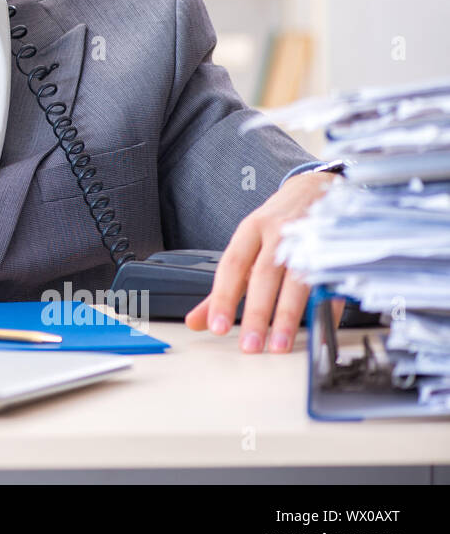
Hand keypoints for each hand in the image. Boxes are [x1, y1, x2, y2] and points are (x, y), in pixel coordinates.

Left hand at [185, 170, 342, 352]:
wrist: (317, 188)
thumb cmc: (276, 224)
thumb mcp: (246, 245)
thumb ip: (225, 286)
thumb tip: (197, 321)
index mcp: (252, 229)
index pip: (232, 265)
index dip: (224, 297)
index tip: (217, 327)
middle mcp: (280, 232)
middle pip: (265, 275)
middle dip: (257, 313)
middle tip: (250, 345)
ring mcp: (311, 239)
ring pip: (298, 281)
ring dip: (289, 316)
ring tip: (280, 345)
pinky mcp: (337, 250)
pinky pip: (331, 282)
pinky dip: (325, 309)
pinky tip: (318, 332)